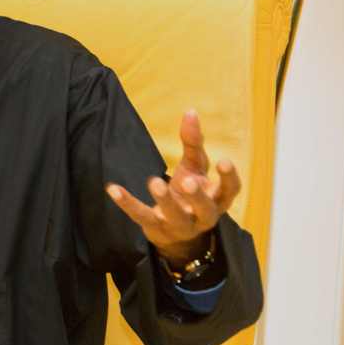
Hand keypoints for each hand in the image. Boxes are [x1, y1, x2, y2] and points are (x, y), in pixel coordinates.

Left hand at [105, 109, 240, 266]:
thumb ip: (193, 143)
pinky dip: (127, 203)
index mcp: (216, 199)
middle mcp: (202, 216)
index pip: (230, 191)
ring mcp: (180, 225)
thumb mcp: (194, 168)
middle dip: (196, 196)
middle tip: (186, 182)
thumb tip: (190, 112)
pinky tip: (113, 188)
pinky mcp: (156, 228)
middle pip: (205, 209)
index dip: (229, 178)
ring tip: (154, 181)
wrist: (175, 233)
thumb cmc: (189, 192)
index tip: (223, 161)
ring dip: (164, 200)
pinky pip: (141, 216)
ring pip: (175, 217)